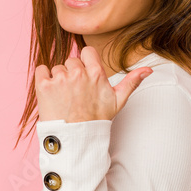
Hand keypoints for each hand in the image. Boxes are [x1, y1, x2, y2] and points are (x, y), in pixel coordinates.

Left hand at [34, 44, 152, 122]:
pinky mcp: (44, 86)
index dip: (85, 63)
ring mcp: (60, 79)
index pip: (87, 52)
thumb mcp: (118, 101)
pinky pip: (41, 70)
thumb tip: (149, 70)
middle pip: (71, 61)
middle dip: (72, 74)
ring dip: (59, 79)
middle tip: (75, 94)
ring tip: (64, 98)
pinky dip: (43, 79)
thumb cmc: (97, 120)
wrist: (76, 138)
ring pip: (57, 68)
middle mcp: (78, 73)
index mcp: (96, 73)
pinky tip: (51, 93)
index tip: (85, 76)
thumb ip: (132, 82)